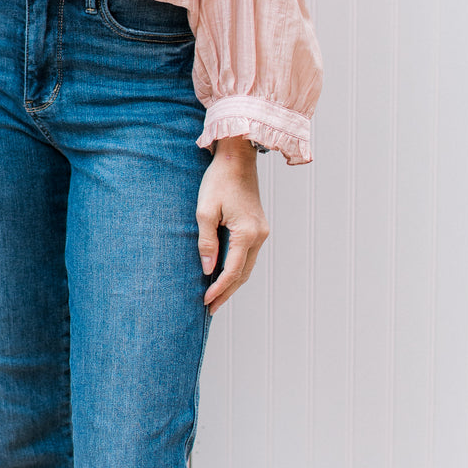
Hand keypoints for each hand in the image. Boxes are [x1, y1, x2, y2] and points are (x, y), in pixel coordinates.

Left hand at [196, 136, 268, 314]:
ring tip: (216, 297)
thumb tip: (208, 269)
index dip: (219, 289)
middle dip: (227, 293)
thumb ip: (206, 242)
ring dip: (232, 282)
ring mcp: (261, 231)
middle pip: (244, 274)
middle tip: (210, 309)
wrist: (237, 158)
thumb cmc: (219, 181)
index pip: (233, 271)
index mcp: (247, 233)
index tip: (205, 302)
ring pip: (248, 266)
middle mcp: (259, 235)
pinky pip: (248, 255)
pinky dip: (237, 268)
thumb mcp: (205, 211)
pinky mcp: (258, 227)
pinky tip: (224, 274)